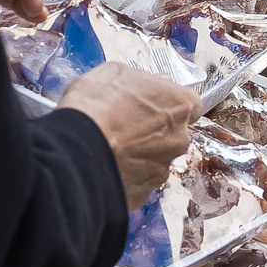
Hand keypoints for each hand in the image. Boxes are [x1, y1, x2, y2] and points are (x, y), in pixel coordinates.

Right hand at [56, 64, 197, 205]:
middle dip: (157, 131)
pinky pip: (139, 181)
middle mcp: (178, 140)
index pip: (191, 105)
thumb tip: (156, 83)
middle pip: (175, 135)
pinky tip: (108, 166)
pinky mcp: (143, 193)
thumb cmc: (95, 105)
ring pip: (157, 160)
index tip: (155, 104)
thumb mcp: (115, 72)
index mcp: (178, 105)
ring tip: (113, 147)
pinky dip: (128, 175)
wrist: (75, 151)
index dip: (172, 104)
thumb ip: (142, 79)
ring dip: (142, 154)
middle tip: (128, 125)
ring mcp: (161, 170)